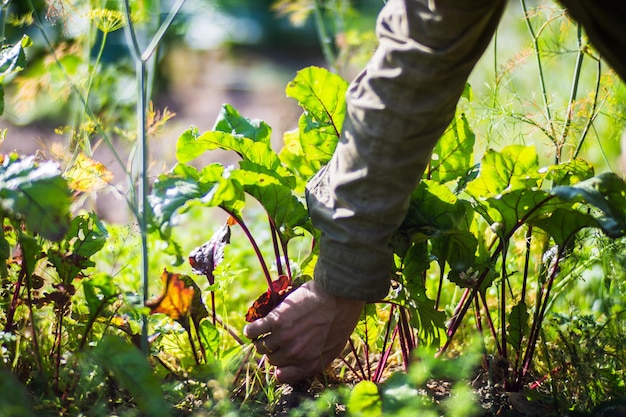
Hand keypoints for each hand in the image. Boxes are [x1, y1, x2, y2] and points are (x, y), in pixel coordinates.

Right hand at [243, 280, 364, 383]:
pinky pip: (254, 331)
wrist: (339, 296)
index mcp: (309, 364)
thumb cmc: (341, 319)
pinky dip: (251, 331)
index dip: (280, 367)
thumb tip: (301, 361)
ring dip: (262, 340)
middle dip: (274, 351)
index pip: (283, 376)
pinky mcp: (276, 321)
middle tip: (277, 340)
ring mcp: (284, 338)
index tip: (280, 359)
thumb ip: (315, 358)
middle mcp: (294, 355)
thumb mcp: (333, 347)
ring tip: (266, 332)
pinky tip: (252, 328)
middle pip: (272, 360)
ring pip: (262, 347)